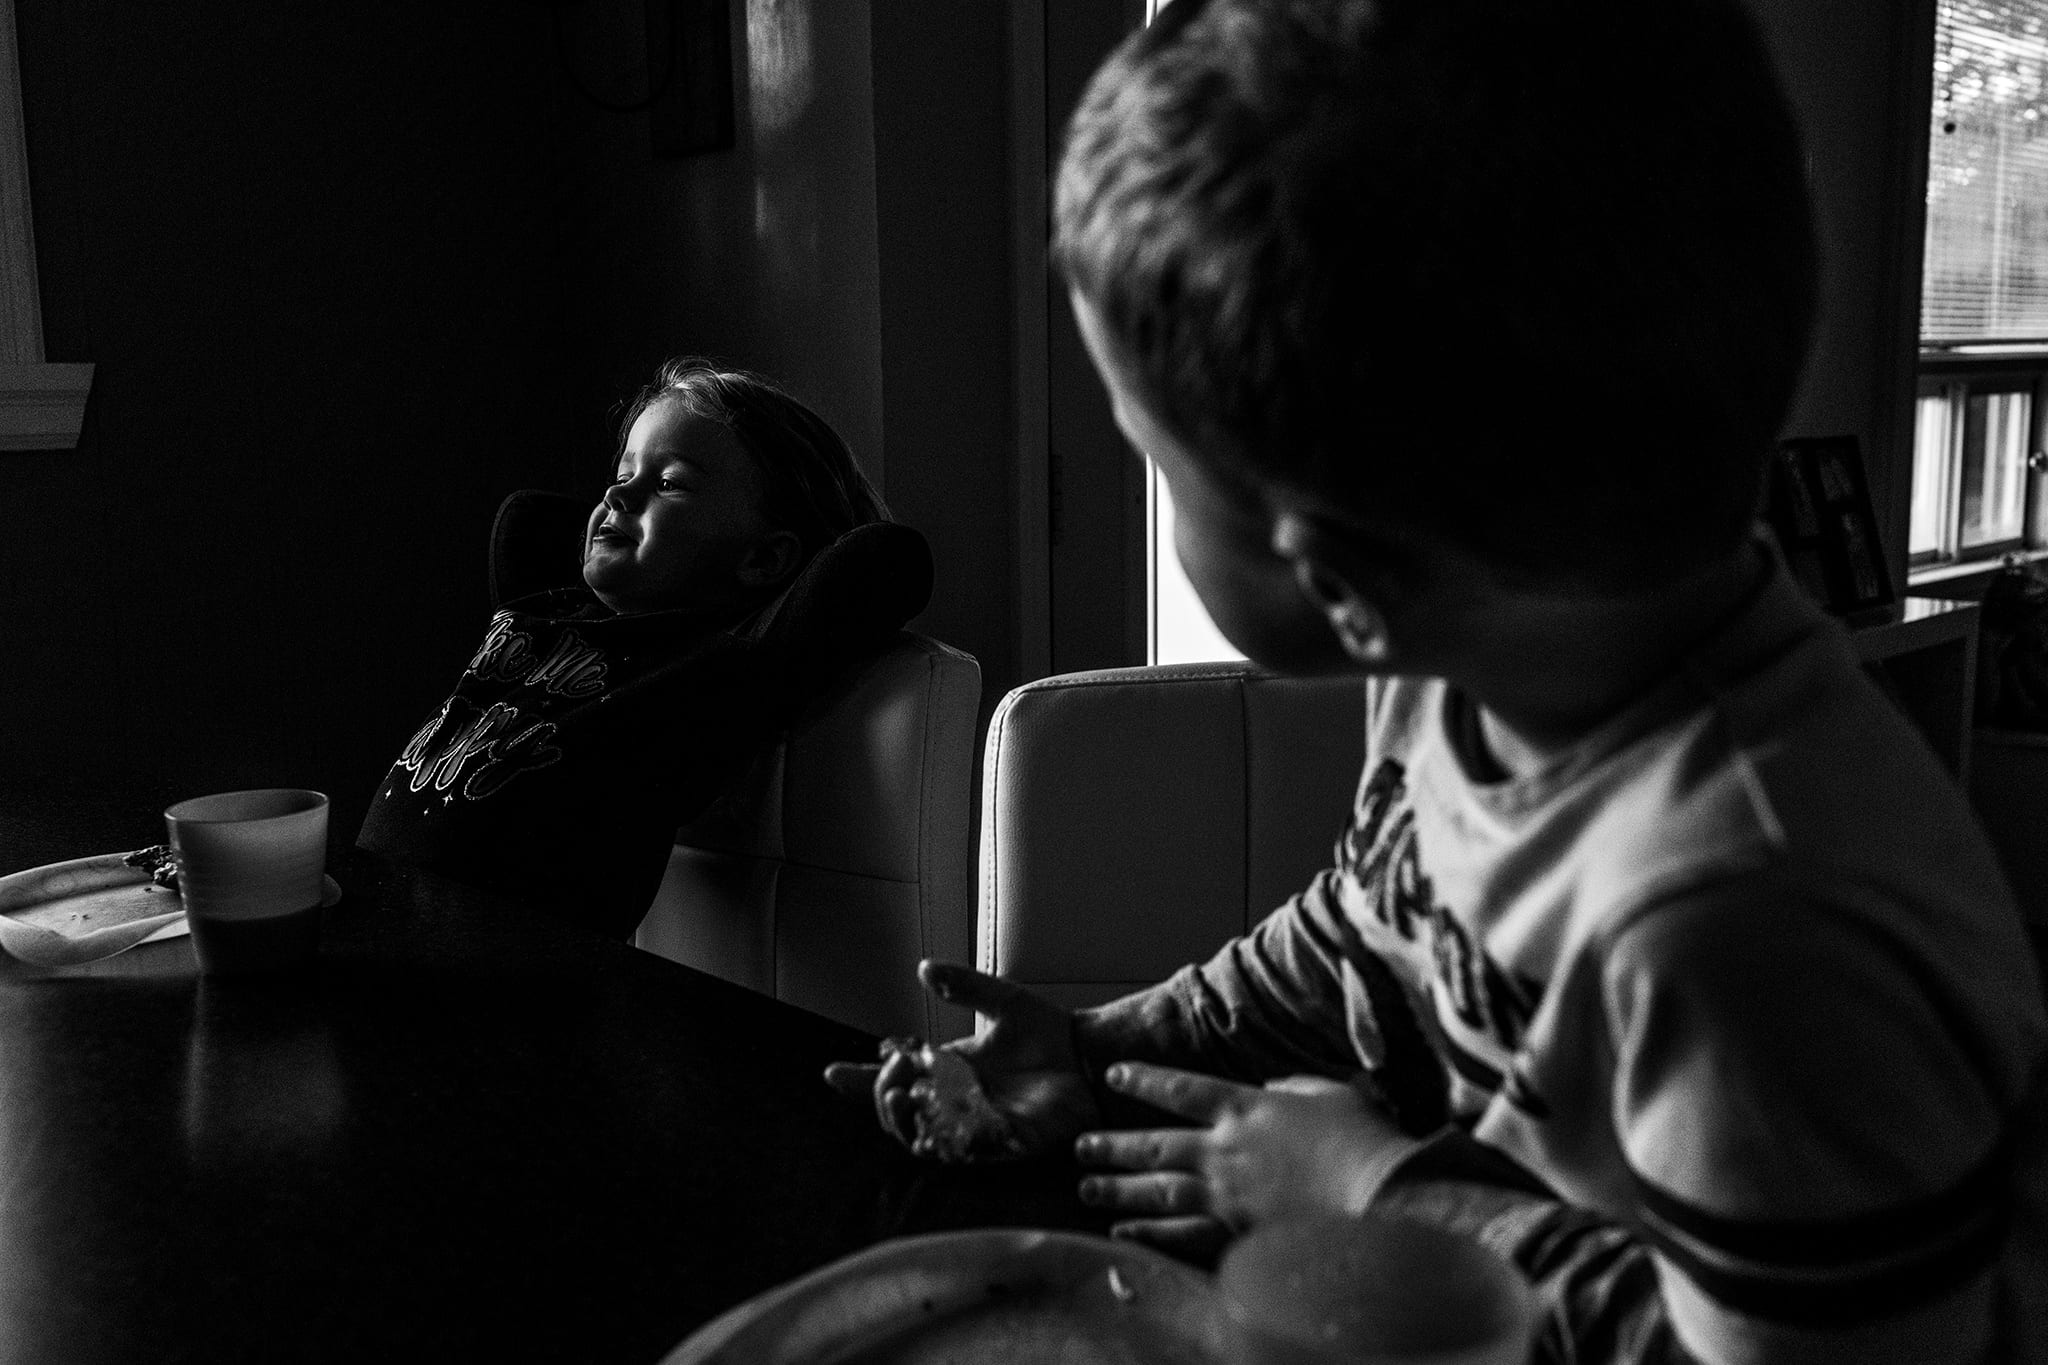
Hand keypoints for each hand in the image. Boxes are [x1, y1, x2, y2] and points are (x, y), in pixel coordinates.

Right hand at [823, 960, 1100, 1159]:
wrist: (1091, 1057)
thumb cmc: (1048, 1032)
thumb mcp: (1003, 999)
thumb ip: (965, 985)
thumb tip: (925, 967)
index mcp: (949, 1070)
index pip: (896, 1079)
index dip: (860, 1080)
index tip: (832, 1072)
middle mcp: (956, 1102)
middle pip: (899, 1114)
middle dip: (882, 1098)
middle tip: (890, 1077)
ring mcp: (977, 1126)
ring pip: (923, 1138)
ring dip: (906, 1122)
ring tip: (902, 1098)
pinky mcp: (1004, 1143)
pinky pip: (966, 1152)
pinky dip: (946, 1141)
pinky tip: (936, 1125)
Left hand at [1074, 1064, 1405, 1255]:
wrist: (1378, 1192)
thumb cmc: (1362, 1138)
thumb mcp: (1330, 1094)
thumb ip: (1294, 1088)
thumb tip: (1273, 1089)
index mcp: (1246, 1107)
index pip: (1182, 1090)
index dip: (1146, 1081)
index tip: (1114, 1075)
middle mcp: (1225, 1148)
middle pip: (1156, 1144)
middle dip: (1115, 1145)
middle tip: (1083, 1146)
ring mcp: (1227, 1194)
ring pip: (1157, 1190)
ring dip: (1118, 1189)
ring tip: (1087, 1188)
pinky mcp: (1235, 1233)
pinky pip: (1179, 1234)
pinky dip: (1148, 1234)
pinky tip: (1122, 1234)